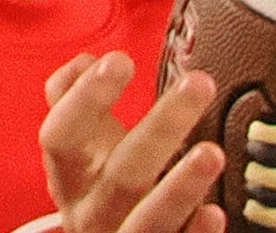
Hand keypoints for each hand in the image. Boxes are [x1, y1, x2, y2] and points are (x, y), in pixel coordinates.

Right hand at [44, 58, 221, 232]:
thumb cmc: (97, 190)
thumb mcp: (76, 148)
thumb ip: (72, 101)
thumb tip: (87, 60)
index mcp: (68, 177)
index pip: (61, 136)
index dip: (85, 98)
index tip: (120, 60)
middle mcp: (92, 211)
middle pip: (122, 174)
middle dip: (161, 127)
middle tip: (197, 85)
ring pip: (151, 217)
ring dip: (182, 185)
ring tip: (212, 152)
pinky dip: (195, 231)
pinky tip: (215, 211)